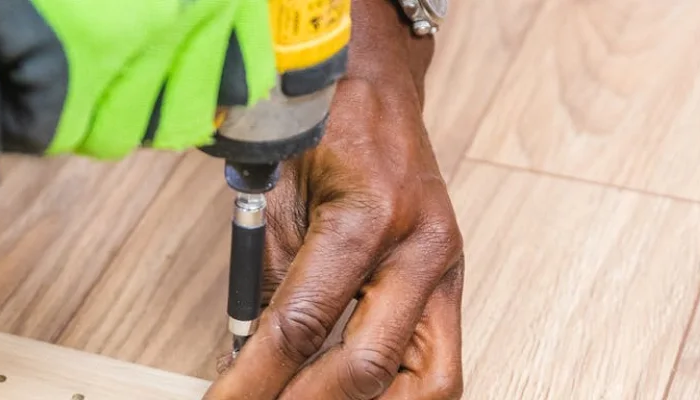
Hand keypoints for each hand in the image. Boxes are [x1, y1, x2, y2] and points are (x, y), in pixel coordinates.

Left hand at [206, 1, 462, 397]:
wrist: (375, 88)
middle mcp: (420, 247)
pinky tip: (353, 393)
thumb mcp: (273, 202)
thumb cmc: (325, 128)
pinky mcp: (452, 285)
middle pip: (371, 368)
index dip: (256, 380)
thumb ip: (267, 289)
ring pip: (430, 383)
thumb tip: (247, 364)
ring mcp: (446, 269)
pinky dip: (397, 392)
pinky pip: (437, 364)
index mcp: (368, 215)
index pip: (304, 325)